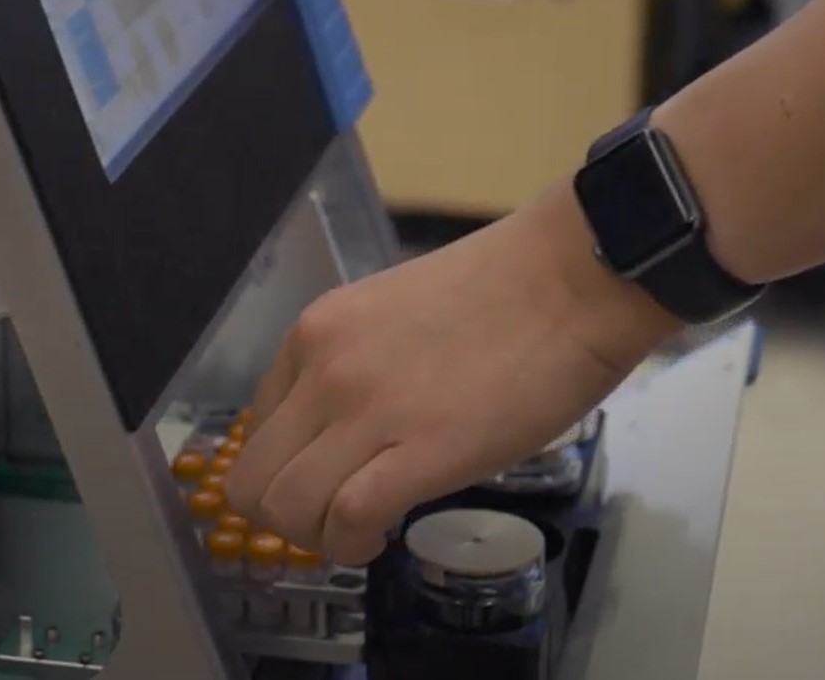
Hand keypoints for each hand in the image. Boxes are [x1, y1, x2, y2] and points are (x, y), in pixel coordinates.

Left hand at [225, 184, 677, 564]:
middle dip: (286, 518)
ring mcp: (367, 411)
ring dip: (318, 538)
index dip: (285, 472)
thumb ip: (356, 366)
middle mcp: (323, 372)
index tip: (325, 483)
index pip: (257, 429)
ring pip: (288, 508)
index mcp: (314, 335)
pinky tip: (380, 538)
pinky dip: (352, 545)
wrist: (572, 278)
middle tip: (335, 520)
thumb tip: (348, 430)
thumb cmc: (503, 291)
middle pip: (252, 482)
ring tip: (362, 530)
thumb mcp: (392, 316)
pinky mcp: (420, 451)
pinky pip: (348, 518)